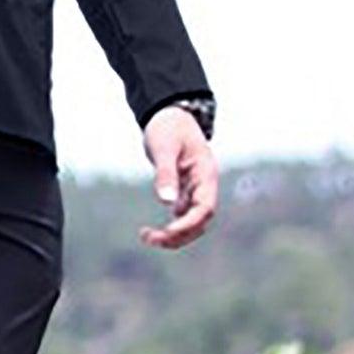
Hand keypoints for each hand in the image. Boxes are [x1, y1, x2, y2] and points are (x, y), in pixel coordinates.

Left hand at [138, 106, 217, 248]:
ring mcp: (196, 188)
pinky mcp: (185, 190)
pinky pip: (183, 215)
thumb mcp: (164, 148)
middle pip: (200, 221)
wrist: (169, 115)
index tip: (167, 232)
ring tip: (147, 237)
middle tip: (150, 239)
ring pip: (192, 221)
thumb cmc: (168, 128)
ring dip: (174, 234)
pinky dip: (171, 225)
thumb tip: (166, 202)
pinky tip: (152, 231)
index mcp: (206, 174)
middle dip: (179, 235)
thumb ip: (166, 174)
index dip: (189, 224)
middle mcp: (204, 185)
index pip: (205, 208)